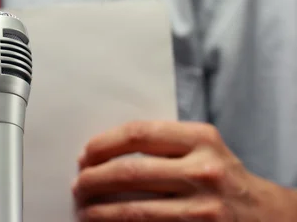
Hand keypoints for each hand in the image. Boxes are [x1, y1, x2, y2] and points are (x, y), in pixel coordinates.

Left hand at [73, 121, 295, 220]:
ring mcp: (203, 209)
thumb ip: (162, 144)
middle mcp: (203, 171)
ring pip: (133, 210)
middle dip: (93, 180)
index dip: (102, 144)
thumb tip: (102, 153)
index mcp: (200, 139)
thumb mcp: (202, 149)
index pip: (137, 134)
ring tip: (85, 210)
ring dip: (100, 211)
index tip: (85, 155)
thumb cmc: (224, 178)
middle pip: (128, 172)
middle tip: (78, 186)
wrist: (268, 217)